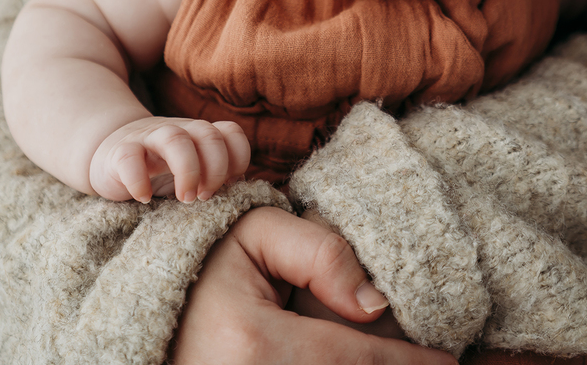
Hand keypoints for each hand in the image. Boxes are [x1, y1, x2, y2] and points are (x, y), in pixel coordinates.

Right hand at [89, 116, 250, 202]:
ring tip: (185, 199)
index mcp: (199, 136)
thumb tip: (242, 191)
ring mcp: (149, 138)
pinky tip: (144, 198)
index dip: (237, 158)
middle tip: (205, 197)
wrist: (110, 155)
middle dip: (215, 168)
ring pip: (175, 138)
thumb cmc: (160, 169)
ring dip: (187, 170)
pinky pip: (130, 157)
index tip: (230, 186)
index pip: (230, 132)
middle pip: (208, 133)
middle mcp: (178, 131)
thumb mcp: (192, 170)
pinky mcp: (120, 151)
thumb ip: (216, 176)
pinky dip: (139, 180)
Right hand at [172, 207, 456, 364]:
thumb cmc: (201, 272)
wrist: (138, 322)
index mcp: (256, 345)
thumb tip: (376, 304)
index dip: (411, 363)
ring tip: (403, 361)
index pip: (356, 359)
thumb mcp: (252, 235)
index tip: (448, 359)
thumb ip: (320, 254)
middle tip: (433, 362)